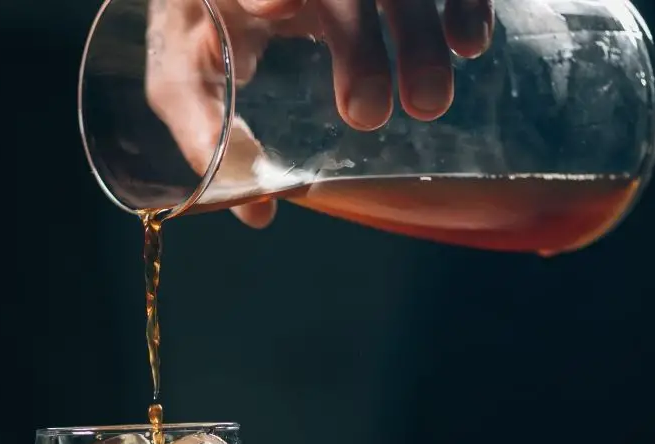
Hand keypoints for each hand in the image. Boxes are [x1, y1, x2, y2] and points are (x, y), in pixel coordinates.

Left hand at [146, 0, 493, 226]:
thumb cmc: (197, 33)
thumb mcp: (182, 79)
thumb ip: (203, 132)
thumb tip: (256, 211)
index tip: (274, 9)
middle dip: (358, 45)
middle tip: (366, 115)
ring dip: (417, 33)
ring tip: (428, 104)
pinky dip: (463, 1)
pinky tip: (472, 44)